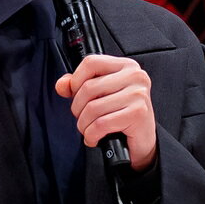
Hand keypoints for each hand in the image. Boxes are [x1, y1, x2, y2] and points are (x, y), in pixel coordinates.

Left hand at [55, 55, 156, 170]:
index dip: (75, 81)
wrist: (142, 140)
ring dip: (84, 125)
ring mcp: (138, 94)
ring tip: (88, 130)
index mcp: (126, 66)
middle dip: (77, 108)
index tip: (76, 95)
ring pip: (93, 108)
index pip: (91, 63)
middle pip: (88, 87)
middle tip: (83, 119)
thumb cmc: (120, 115)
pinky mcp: (138, 114)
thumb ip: (78, 86)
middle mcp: (135, 76)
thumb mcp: (100, 95)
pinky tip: (94, 138)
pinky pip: (101, 124)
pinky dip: (91, 135)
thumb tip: (62, 85)